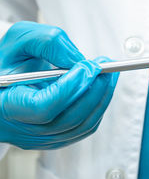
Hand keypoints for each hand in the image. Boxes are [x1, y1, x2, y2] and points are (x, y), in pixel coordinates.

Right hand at [0, 21, 118, 149]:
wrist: (6, 79)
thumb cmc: (11, 60)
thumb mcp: (20, 39)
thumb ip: (48, 43)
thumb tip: (78, 60)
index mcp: (6, 104)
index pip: (42, 107)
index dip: (68, 88)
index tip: (85, 67)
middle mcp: (21, 127)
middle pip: (67, 118)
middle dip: (92, 90)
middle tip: (104, 67)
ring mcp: (39, 138)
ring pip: (81, 125)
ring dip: (101, 97)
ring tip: (109, 74)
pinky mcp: (56, 139)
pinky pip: (85, 128)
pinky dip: (99, 106)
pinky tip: (102, 88)